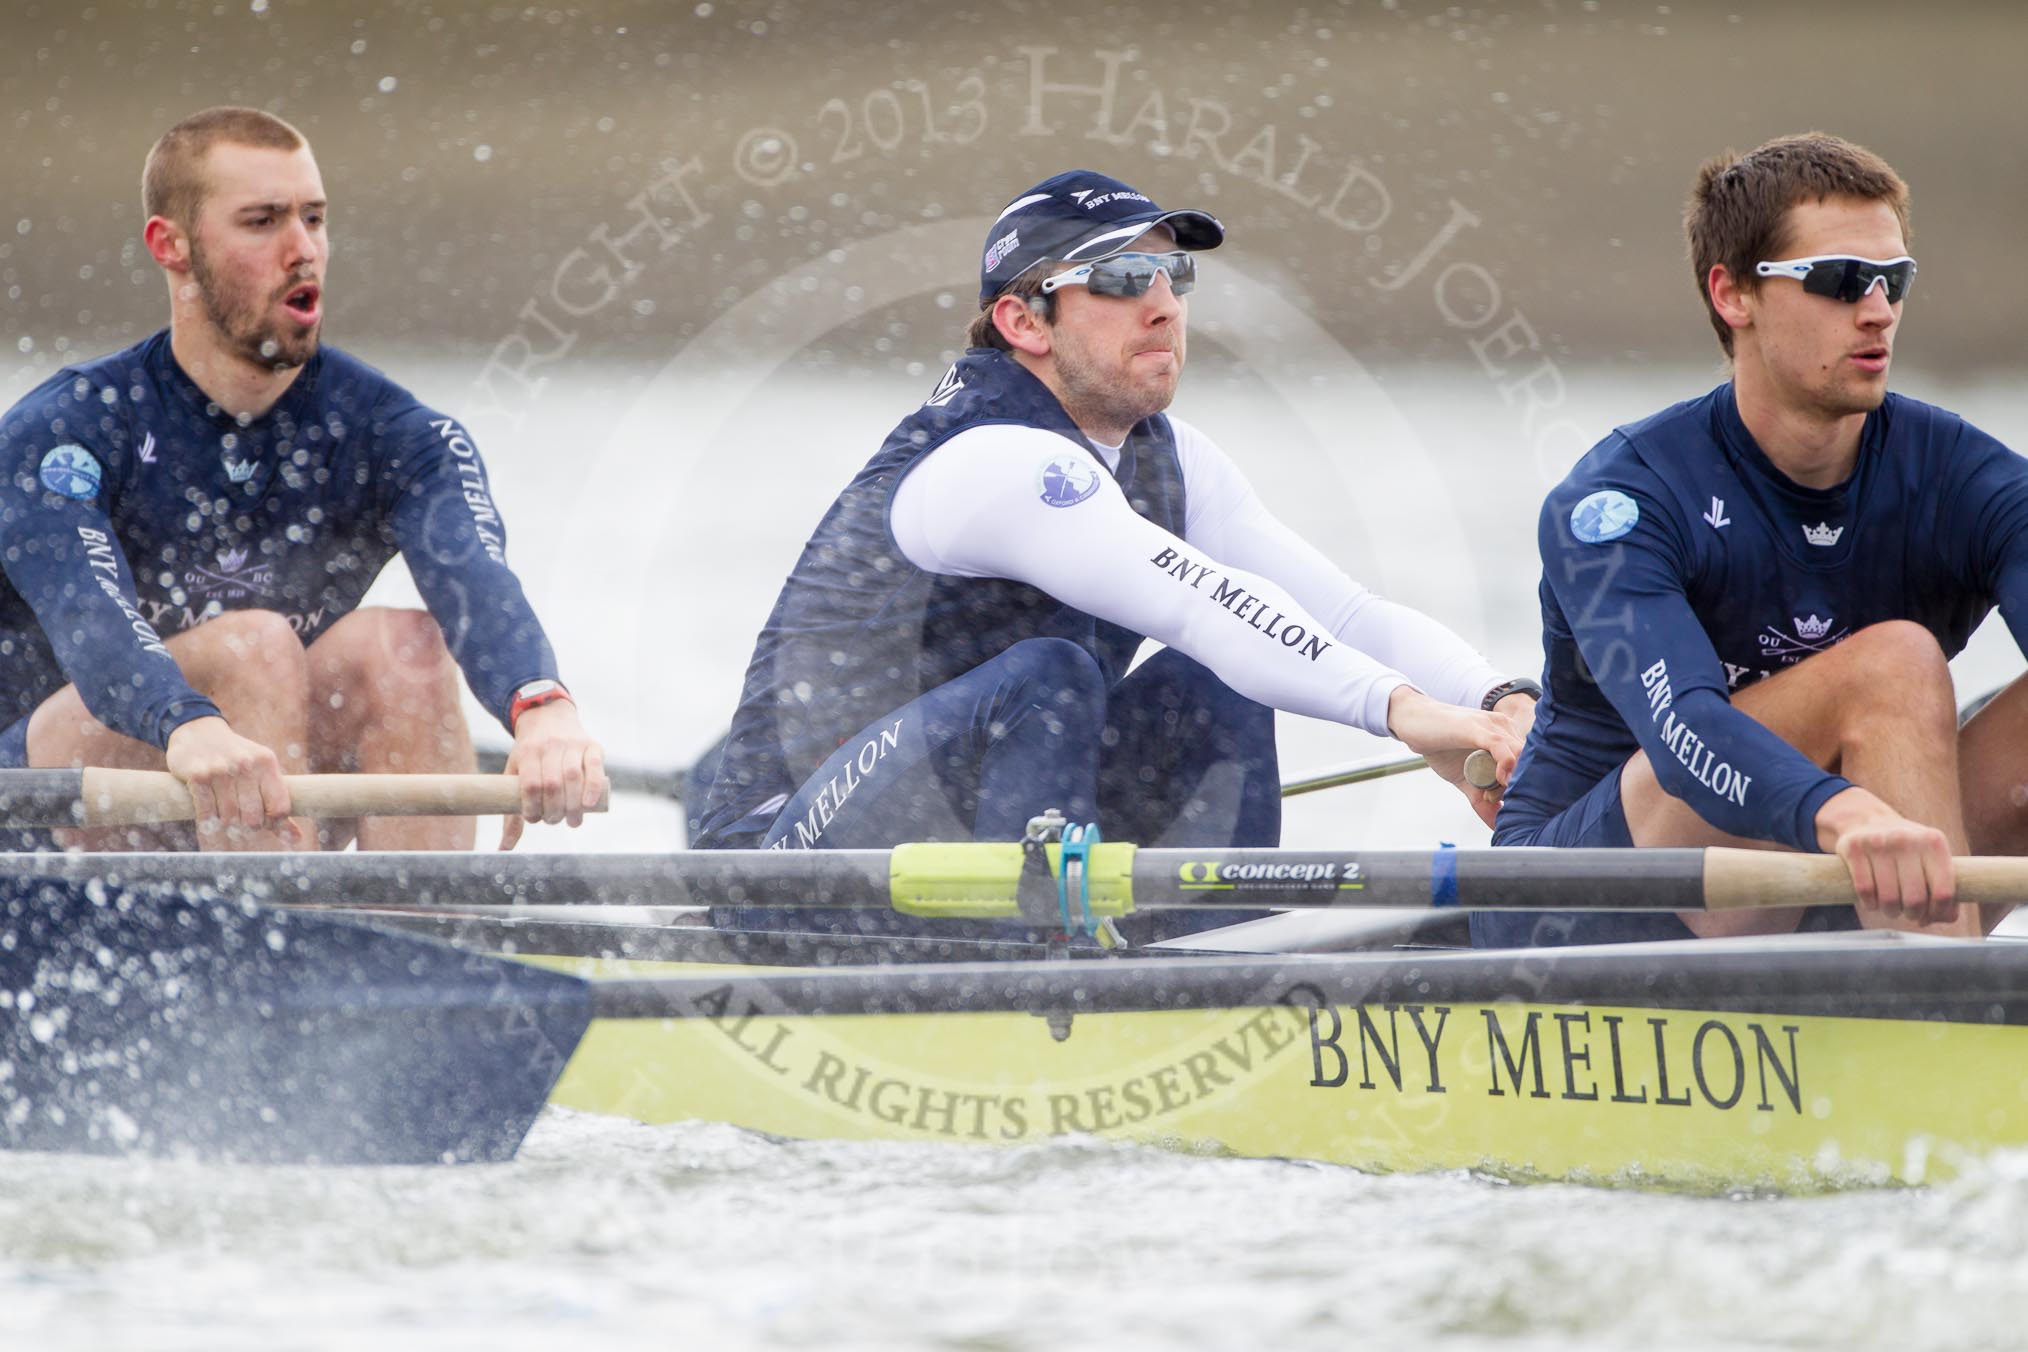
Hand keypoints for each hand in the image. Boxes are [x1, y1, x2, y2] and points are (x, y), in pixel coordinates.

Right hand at [163, 716, 300, 845]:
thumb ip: (277, 804)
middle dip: (248, 825)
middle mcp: (245, 765)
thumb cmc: (237, 758)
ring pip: (229, 818)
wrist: (198, 731)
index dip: (273, 823)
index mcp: (267, 763)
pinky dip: (209, 820)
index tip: (264, 821)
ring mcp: (220, 770)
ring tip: (225, 813)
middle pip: (253, 818)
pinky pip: (207, 814)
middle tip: (241, 820)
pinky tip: (210, 812)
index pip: (280, 808)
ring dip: (226, 823)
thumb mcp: (261, 772)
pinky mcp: (198, 776)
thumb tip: (296, 838)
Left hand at [499, 700, 605, 849]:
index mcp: (528, 753)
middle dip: (555, 810)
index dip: (533, 808)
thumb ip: (511, 812)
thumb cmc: (528, 754)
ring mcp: (573, 744)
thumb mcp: (514, 774)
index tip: (534, 819)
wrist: (547, 716)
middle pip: (553, 784)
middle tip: (556, 821)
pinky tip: (590, 804)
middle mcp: (550, 746)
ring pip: (573, 778)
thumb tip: (503, 848)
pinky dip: (592, 787)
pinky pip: (594, 767)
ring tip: (573, 821)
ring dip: (574, 806)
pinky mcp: (592, 746)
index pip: (531, 785)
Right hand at [1385, 686, 1527, 828]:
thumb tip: (1497, 825)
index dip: (1523, 786)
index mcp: (1507, 736)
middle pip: (1528, 761)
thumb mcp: (1464, 777)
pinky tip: (1500, 780)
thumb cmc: (1439, 745)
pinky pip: (1500, 745)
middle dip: (1520, 787)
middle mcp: (1505, 727)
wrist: (1412, 721)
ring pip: (1519, 755)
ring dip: (1512, 781)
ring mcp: (1492, 725)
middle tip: (1498, 803)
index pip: (1529, 764)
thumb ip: (1481, 798)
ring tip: (1493, 797)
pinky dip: (1506, 764)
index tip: (1506, 804)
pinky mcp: (1477, 727)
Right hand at [1816, 786, 1958, 924]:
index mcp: (1934, 843)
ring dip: (1890, 911)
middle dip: (1911, 914)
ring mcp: (1878, 842)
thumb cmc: (1906, 850)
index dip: (1938, 913)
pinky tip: (1872, 900)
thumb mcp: (1930, 859)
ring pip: (1888, 899)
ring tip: (1890, 907)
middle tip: (1907, 912)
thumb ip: (1945, 888)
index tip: (1929, 916)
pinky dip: (1869, 903)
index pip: (1943, 892)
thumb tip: (1945, 916)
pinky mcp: (1854, 847)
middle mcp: (1907, 839)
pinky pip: (1864, 890)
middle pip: (1915, 899)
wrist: (1866, 820)